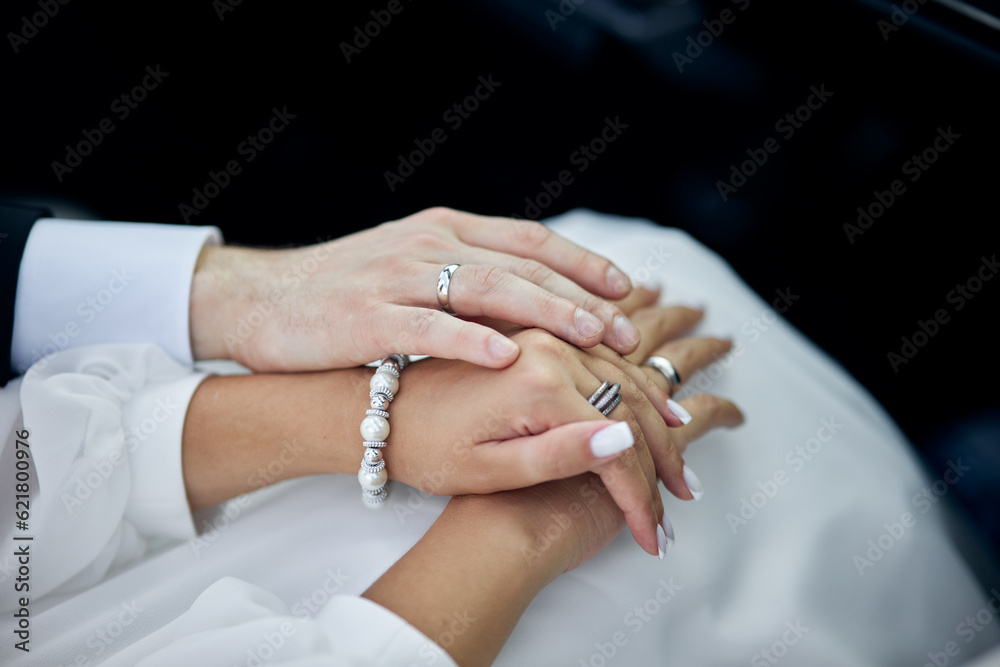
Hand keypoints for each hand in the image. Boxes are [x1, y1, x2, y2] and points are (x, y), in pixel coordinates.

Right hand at [189, 207, 639, 370]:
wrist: (261, 300)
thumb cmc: (344, 291)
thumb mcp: (411, 265)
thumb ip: (466, 271)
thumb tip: (533, 294)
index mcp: (444, 230)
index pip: (530, 241)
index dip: (583, 263)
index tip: (626, 291)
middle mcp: (428, 246)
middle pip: (521, 266)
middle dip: (580, 298)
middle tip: (626, 331)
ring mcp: (397, 279)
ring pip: (486, 289)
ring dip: (545, 311)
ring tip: (590, 337)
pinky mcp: (367, 319)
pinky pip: (428, 328)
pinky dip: (470, 340)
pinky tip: (507, 356)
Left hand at [388, 287, 741, 556]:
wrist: (383, 408)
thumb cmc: (428, 449)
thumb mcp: (490, 470)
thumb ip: (559, 456)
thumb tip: (625, 442)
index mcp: (540, 383)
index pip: (617, 444)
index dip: (640, 495)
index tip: (652, 535)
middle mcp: (550, 345)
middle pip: (632, 403)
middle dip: (662, 456)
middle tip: (682, 496)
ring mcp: (546, 333)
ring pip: (626, 374)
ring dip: (658, 418)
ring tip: (679, 458)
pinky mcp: (539, 331)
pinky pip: (604, 354)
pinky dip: (636, 382)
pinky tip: (655, 403)